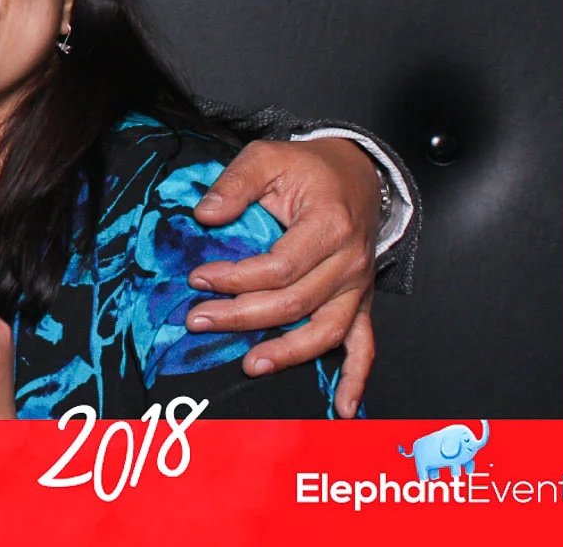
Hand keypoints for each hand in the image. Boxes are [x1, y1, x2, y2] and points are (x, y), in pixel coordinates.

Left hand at [185, 137, 380, 416]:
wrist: (356, 172)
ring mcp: (358, 286)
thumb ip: (235, 183)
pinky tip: (343, 407)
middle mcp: (350, 261)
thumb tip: (205, 216)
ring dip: (287, 353)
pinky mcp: (360, 300)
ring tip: (249, 364)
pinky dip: (356, 378)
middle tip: (199, 320)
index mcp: (329, 225)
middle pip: (295, 303)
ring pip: (326, 331)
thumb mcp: (267, 156)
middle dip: (243, 316)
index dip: (235, 278)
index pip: (279, 267)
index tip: (199, 279)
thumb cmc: (309, 168)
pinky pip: (364, 344)